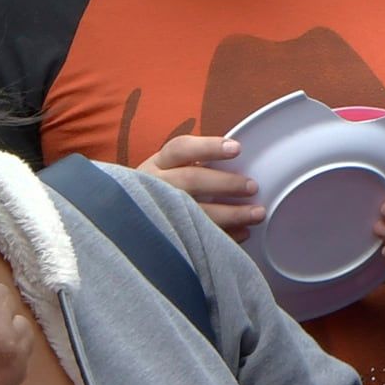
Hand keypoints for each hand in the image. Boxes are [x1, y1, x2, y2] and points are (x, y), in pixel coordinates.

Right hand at [140, 130, 262, 233]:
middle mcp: (155, 185)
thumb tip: (241, 162)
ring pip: (196, 212)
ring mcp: (159, 212)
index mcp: (159, 164)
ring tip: (256, 214)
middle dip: (225, 183)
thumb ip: (195, 163)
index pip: (181, 149)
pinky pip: (197, 237)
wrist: (128, 222)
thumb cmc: (161, 190)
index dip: (209, 147)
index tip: (237, 149)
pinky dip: (224, 235)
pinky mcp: (165, 237)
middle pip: (191, 180)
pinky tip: (242, 233)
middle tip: (252, 187)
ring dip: (231, 213)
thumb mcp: (168, 170)